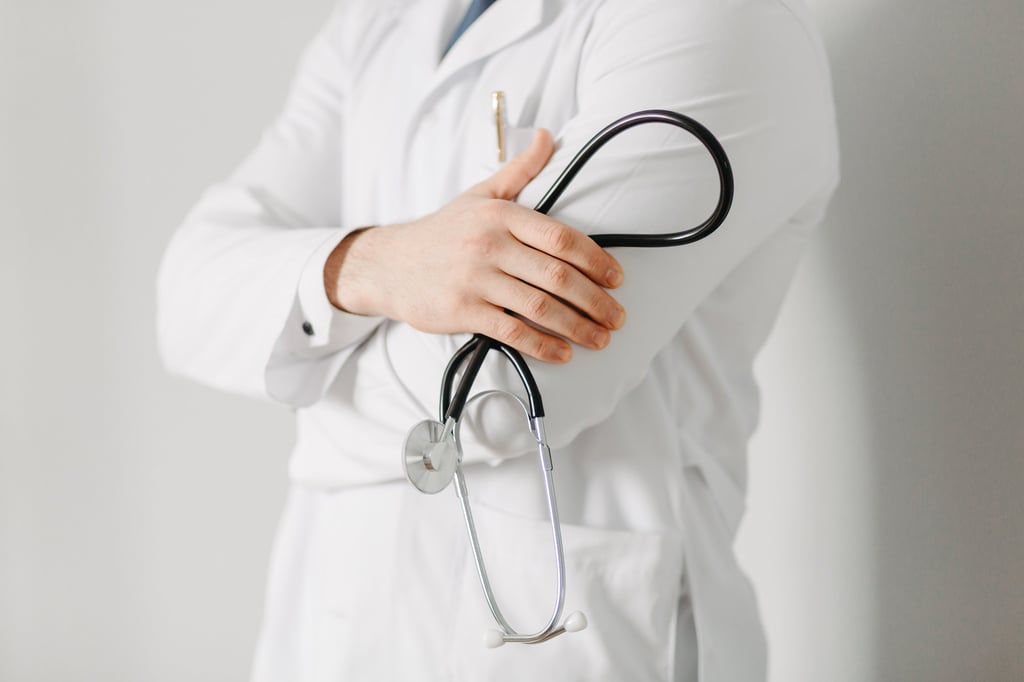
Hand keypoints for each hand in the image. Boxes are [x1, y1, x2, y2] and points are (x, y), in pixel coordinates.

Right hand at [326, 129, 625, 362]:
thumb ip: (519, 170)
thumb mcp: (480, 195)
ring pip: (539, 307)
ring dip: (577, 327)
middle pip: (557, 276)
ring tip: (599, 339)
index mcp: (500, 215)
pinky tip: (563, 354)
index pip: (561, 237)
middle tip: (617, 317)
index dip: (595, 260)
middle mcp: (489, 244)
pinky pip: (511, 331)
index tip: (617, 278)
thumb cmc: (442, 231)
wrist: (388, 265)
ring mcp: (475, 279)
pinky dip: (542, 346)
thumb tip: (547, 136)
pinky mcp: (462, 311)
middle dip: (595, 300)